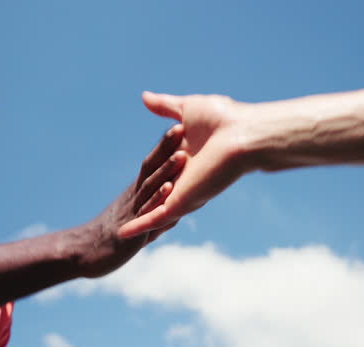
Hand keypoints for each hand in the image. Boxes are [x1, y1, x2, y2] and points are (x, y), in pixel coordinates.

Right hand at [80, 125, 184, 276]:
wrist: (86, 253)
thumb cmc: (111, 236)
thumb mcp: (134, 220)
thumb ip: (153, 213)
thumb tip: (172, 210)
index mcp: (136, 192)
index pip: (151, 164)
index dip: (163, 146)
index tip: (178, 125)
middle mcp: (134, 197)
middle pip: (151, 169)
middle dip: (166, 149)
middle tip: (181, 126)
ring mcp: (133, 212)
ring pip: (150, 187)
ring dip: (165, 171)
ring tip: (182, 155)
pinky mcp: (132, 229)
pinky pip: (147, 212)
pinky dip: (157, 200)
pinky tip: (168, 189)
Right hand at [118, 92, 251, 237]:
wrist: (242, 135)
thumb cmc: (224, 120)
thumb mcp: (188, 110)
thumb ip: (165, 107)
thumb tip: (144, 97)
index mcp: (185, 160)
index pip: (158, 167)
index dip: (147, 173)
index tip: (137, 178)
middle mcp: (183, 178)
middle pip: (154, 190)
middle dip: (142, 200)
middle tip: (125, 207)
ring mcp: (180, 193)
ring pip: (152, 206)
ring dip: (138, 216)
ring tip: (120, 227)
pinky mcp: (180, 204)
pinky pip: (156, 218)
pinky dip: (139, 225)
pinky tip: (123, 233)